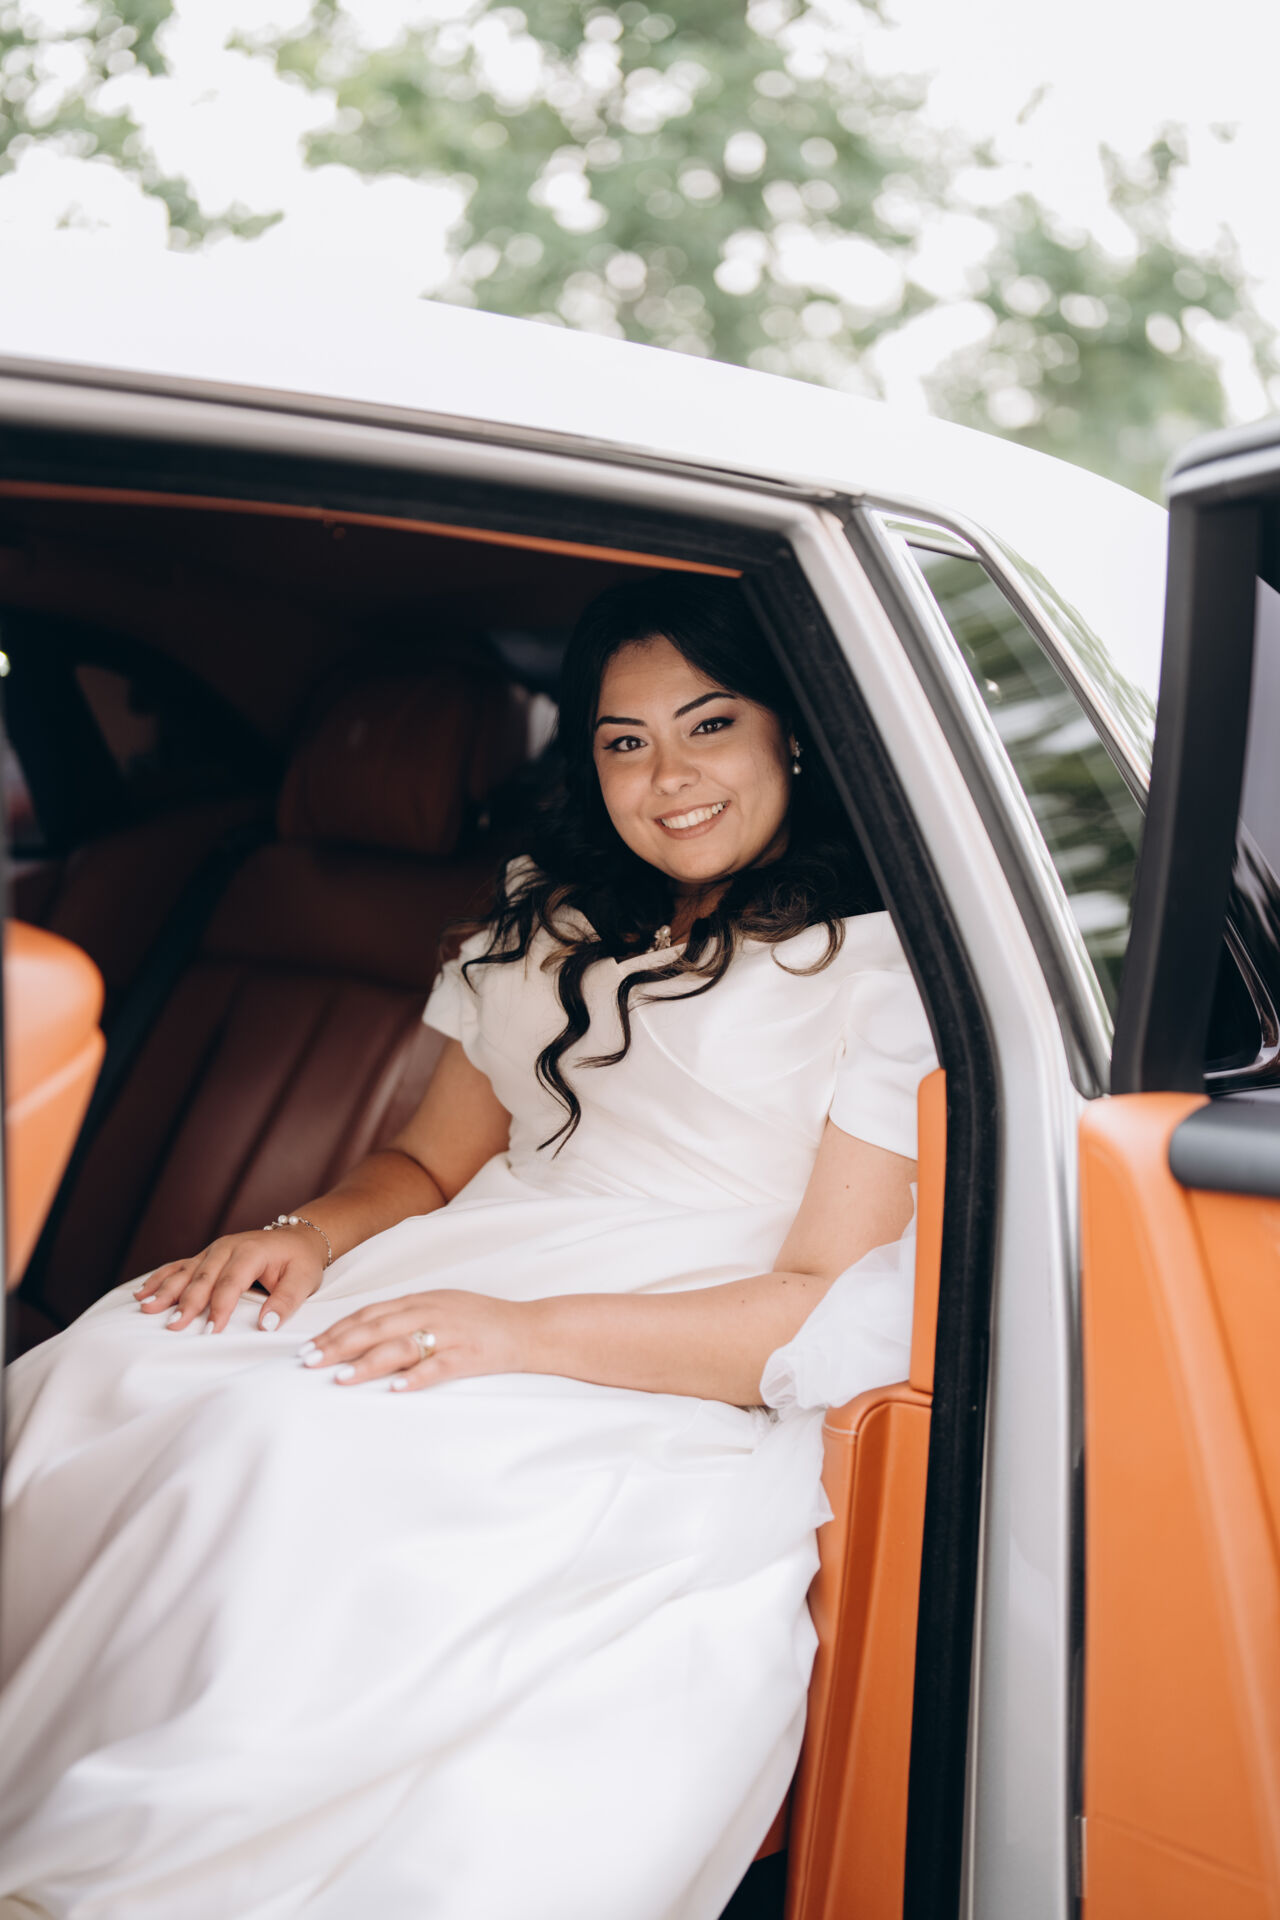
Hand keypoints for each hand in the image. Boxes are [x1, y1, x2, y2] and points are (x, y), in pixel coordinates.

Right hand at [135, 1226, 327, 1333]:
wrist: (297, 1237)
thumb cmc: (300, 1260)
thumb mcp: (304, 1280)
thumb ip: (286, 1302)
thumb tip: (266, 1325)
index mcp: (250, 1252)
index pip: (231, 1283)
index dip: (220, 1308)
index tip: (211, 1332)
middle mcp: (227, 1247)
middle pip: (203, 1278)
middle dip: (186, 1303)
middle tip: (172, 1325)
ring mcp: (214, 1250)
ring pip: (186, 1272)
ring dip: (166, 1290)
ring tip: (147, 1307)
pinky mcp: (206, 1256)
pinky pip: (180, 1266)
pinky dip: (161, 1278)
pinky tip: (143, 1292)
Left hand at [298, 1290, 529, 1391]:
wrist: (528, 1328)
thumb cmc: (481, 1320)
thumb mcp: (440, 1307)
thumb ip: (406, 1316)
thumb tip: (364, 1332)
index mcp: (421, 1300)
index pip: (369, 1314)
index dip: (337, 1330)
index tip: (310, 1346)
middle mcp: (431, 1313)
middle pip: (376, 1328)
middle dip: (339, 1345)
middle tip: (310, 1362)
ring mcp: (450, 1334)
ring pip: (401, 1346)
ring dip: (368, 1363)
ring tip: (341, 1378)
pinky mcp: (469, 1356)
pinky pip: (438, 1367)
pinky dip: (416, 1378)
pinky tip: (396, 1389)